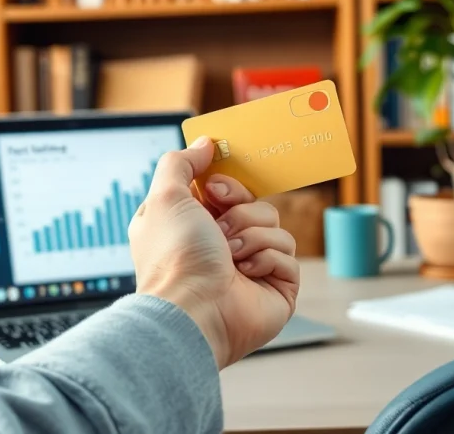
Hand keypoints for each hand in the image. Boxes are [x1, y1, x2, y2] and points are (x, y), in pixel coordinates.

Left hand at [128, 136, 299, 368]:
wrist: (193, 310)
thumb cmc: (174, 258)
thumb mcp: (164, 197)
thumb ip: (180, 163)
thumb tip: (205, 144)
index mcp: (194, 226)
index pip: (225, 191)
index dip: (226, 185)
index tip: (215, 188)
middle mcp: (221, 247)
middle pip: (254, 204)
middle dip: (240, 210)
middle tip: (221, 227)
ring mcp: (251, 268)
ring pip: (275, 227)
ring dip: (252, 237)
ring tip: (230, 257)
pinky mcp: (276, 288)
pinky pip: (289, 256)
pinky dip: (267, 261)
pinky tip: (245, 275)